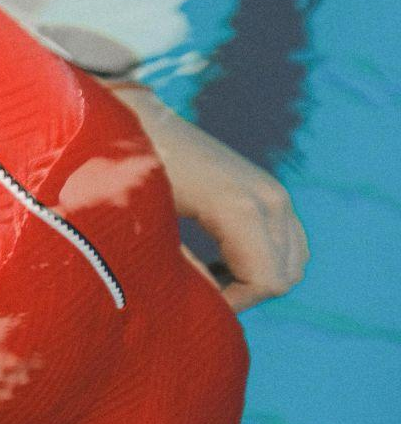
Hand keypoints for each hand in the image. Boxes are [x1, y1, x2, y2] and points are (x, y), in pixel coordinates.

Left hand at [101, 81, 308, 310]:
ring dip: (256, 277)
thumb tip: (206, 302)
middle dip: (245, 294)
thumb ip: (182, 266)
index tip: (196, 300)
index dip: (233, 303)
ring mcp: (275, 192)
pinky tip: (222, 259)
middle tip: (202, 290)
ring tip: (210, 275)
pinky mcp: (270, 190)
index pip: (266, 281)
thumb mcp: (148, 223)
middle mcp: (270, 199)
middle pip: (283, 276)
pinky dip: (264, 259)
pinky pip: (289, 242)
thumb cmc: (132, 172)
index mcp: (240, 208)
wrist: (138, 121)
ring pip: (291, 262)